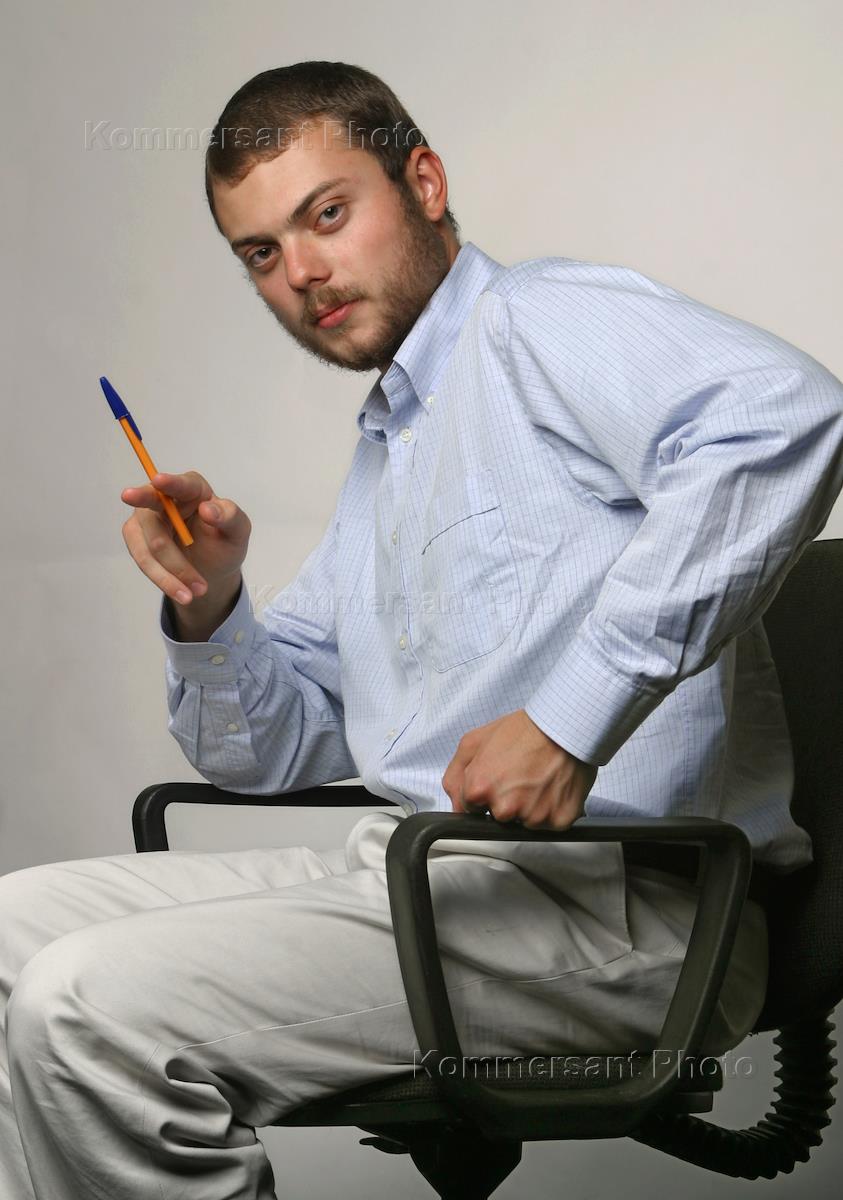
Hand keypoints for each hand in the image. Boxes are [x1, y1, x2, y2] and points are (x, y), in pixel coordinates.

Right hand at [121, 470, 250, 606]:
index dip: (169, 483)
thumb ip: (230, 516)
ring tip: (198, 590)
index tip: (159, 481)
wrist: (210, 569)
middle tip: (178, 564)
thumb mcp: (238, 531)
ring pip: (148, 546)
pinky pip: (143, 560)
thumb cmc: (224, 541)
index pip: (181, 484)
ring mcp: (146, 517)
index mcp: (193, 489)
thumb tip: (207, 510)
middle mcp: (164, 498)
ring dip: (171, 573)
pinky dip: (163, 579)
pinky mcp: (135, 537)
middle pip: (155, 519)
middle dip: (170, 552)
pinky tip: (182, 591)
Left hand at [441, 709, 597, 829]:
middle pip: (499, 818)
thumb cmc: (524, 730)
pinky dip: (552, 809)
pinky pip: (550, 825)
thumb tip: (456, 805)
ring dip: (530, 807)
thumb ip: (455, 777)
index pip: (471, 810)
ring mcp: (533, 817)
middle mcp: (505, 808)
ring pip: (525, 823)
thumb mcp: (474, 741)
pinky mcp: (559, 821)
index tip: (499, 779)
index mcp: (479, 789)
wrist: (565, 725)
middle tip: (521, 776)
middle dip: (507, 802)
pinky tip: (553, 787)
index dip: (484, 794)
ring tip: (539, 779)